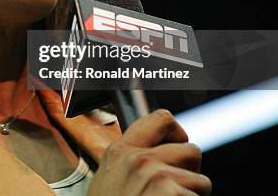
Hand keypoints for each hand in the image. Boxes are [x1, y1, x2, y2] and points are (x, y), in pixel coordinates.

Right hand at [88, 109, 211, 194]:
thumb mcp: (107, 182)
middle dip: (190, 170)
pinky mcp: (172, 192)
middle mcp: (138, 158)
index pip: (160, 119)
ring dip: (192, 195)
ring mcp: (156, 174)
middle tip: (176, 190)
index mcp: (120, 152)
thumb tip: (157, 157)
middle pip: (189, 148)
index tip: (177, 145)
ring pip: (200, 179)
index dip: (177, 133)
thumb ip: (127, 164)